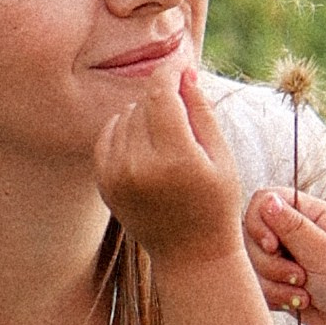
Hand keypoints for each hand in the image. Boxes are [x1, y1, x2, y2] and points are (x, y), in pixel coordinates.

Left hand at [96, 66, 244, 266]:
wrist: (190, 255)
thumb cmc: (216, 204)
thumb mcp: (221, 157)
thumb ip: (201, 111)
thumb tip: (183, 72)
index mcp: (175, 158)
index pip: (160, 92)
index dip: (170, 73)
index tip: (180, 68)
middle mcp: (139, 166)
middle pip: (142, 103)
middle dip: (162, 100)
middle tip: (183, 119)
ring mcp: (116, 175)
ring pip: (124, 116)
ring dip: (144, 117)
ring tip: (167, 141)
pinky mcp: (104, 182)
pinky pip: (108, 135)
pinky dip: (125, 133)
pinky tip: (145, 150)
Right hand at [245, 185, 325, 324]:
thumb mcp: (324, 251)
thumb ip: (292, 226)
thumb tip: (267, 199)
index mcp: (311, 214)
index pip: (264, 200)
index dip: (259, 222)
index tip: (272, 245)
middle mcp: (296, 233)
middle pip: (253, 235)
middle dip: (269, 261)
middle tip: (298, 276)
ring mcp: (287, 258)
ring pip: (254, 263)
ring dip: (274, 283)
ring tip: (303, 293)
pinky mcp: (281, 283)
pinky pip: (260, 286)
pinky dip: (275, 297)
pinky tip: (298, 303)